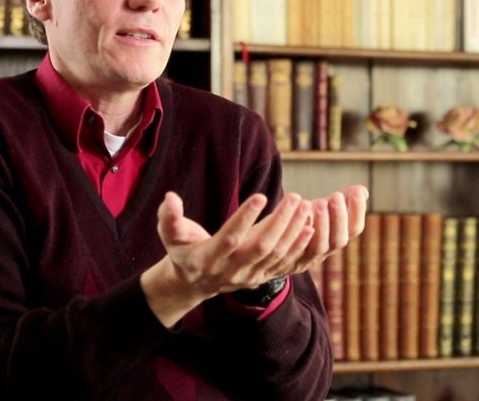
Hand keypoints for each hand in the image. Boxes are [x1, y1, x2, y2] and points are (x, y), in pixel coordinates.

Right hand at [140, 185, 367, 326]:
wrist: (193, 283)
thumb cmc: (183, 250)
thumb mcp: (170, 235)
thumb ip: (168, 218)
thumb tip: (170, 197)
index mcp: (208, 258)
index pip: (231, 238)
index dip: (245, 218)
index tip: (261, 195)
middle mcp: (231, 270)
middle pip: (261, 247)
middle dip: (280, 222)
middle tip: (295, 197)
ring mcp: (249, 276)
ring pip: (276, 255)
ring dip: (293, 231)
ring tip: (305, 207)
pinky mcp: (262, 278)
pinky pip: (284, 264)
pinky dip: (298, 246)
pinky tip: (310, 227)